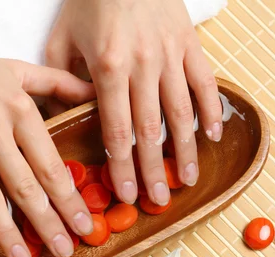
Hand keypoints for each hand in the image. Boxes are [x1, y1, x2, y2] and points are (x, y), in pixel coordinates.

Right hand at [0, 39, 95, 256]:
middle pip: (27, 187)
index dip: (69, 199)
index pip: (50, 164)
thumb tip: (95, 93)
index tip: (85, 225)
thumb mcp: (15, 69)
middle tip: (65, 252)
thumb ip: (58, 82)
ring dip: (10, 234)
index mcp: (20, 109)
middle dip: (49, 224)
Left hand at [46, 0, 222, 205]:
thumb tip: (67, 118)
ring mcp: (171, 56)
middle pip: (150, 130)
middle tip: (159, 201)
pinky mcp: (191, 45)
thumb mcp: (62, 37)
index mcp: (109, 67)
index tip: (125, 193)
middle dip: (154, 170)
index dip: (121, 166)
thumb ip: (62, 82)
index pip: (117, 129)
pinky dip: (211, 111)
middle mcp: (144, 66)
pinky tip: (212, 137)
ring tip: (188, 179)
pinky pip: (206, 83)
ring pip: (181, 113)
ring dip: (186, 150)